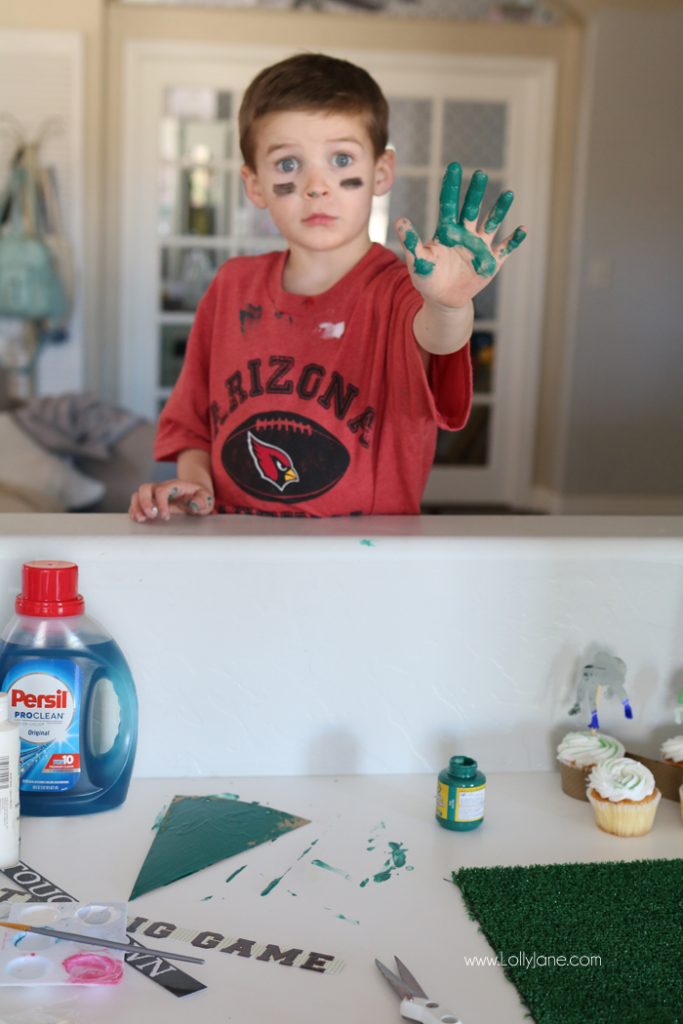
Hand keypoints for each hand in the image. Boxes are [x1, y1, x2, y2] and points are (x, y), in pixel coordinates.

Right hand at [129, 479, 213, 522]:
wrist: (194, 494)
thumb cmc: (199, 497)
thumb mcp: (206, 498)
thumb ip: (202, 500)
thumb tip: (196, 504)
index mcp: (174, 486)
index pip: (162, 490)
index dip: (161, 503)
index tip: (165, 515)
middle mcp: (161, 488)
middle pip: (145, 488)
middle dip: (144, 502)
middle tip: (151, 516)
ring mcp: (153, 495)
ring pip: (137, 495)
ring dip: (136, 507)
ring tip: (141, 519)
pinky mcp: (149, 502)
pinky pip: (136, 503)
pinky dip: (134, 511)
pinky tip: (138, 519)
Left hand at [396, 161, 525, 306]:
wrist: (443, 299)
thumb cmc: (427, 278)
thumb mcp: (417, 261)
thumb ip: (411, 242)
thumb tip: (400, 220)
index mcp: (447, 232)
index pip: (448, 205)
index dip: (450, 187)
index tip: (452, 166)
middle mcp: (465, 234)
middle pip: (471, 209)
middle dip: (475, 193)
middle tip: (480, 174)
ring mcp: (479, 247)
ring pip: (491, 224)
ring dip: (500, 210)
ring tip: (508, 194)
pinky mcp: (491, 262)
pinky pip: (505, 249)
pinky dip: (514, 241)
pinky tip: (523, 229)